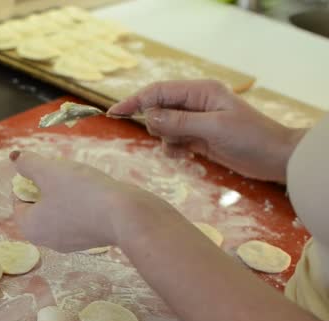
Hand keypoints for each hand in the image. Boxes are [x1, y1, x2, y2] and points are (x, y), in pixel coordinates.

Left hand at [10, 151, 187, 252]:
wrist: (126, 215)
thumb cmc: (81, 193)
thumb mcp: (49, 171)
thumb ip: (28, 163)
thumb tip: (15, 157)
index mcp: (30, 228)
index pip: (18, 200)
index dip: (26, 179)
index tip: (43, 166)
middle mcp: (47, 240)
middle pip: (38, 205)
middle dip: (47, 184)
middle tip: (61, 170)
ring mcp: (71, 242)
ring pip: (59, 210)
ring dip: (65, 192)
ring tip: (78, 178)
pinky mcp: (92, 238)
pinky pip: (78, 215)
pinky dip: (81, 201)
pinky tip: (94, 191)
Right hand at [108, 80, 305, 182]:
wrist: (276, 158)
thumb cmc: (251, 138)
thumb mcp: (213, 128)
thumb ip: (179, 121)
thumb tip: (148, 116)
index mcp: (199, 91)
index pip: (158, 92)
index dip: (135, 101)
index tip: (115, 113)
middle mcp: (194, 103)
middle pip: (158, 109)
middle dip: (156, 124)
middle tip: (173, 138)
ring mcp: (195, 121)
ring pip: (163, 127)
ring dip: (166, 139)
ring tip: (185, 148)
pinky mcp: (197, 137)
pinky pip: (172, 140)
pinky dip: (173, 148)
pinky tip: (186, 154)